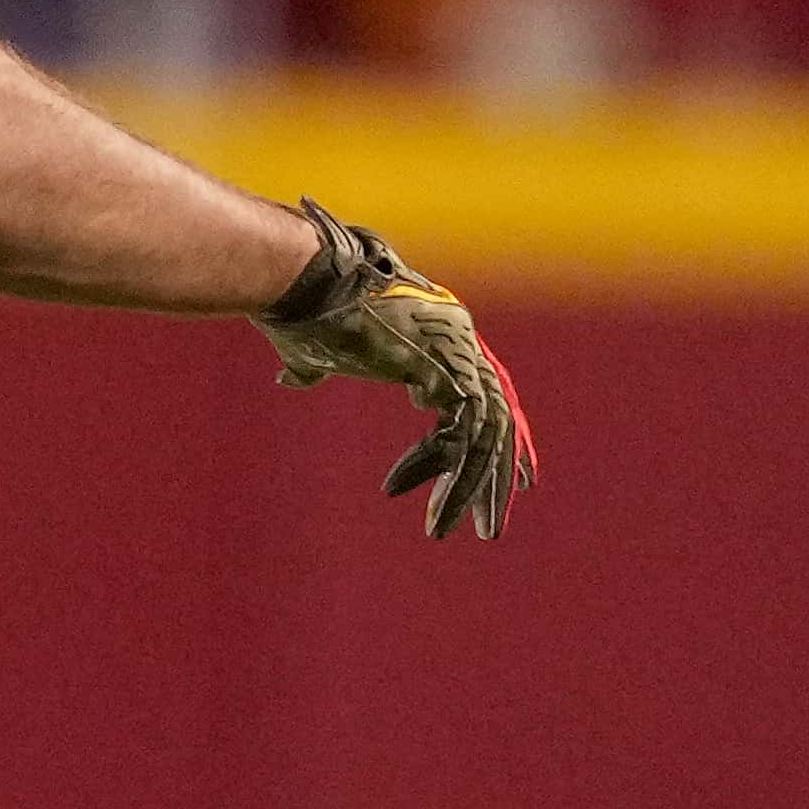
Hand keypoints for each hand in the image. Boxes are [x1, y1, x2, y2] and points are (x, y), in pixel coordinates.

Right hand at [260, 203, 534, 540]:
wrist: (303, 279)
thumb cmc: (303, 310)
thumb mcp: (318, 349)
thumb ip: (317, 368)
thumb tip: (293, 379)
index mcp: (442, 335)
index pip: (490, 396)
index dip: (501, 444)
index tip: (515, 486)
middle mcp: (460, 342)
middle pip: (498, 421)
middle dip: (494, 479)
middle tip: (488, 528)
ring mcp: (455, 353)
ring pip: (486, 434)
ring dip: (470, 487)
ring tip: (441, 528)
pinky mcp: (439, 368)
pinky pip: (456, 433)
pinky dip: (432, 466)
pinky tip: (396, 487)